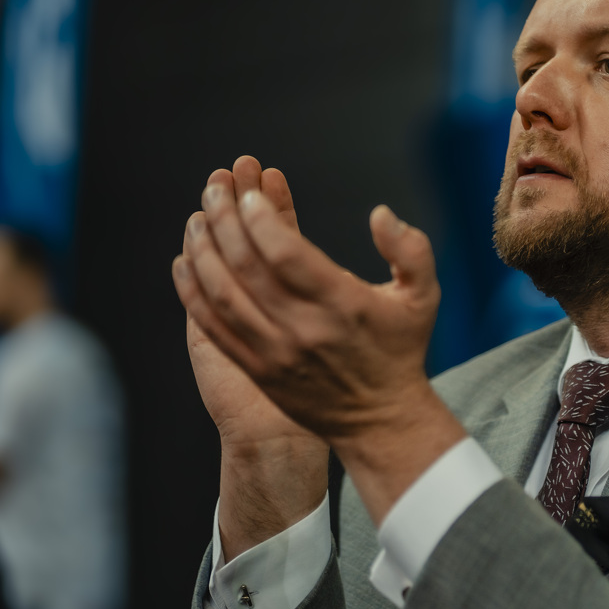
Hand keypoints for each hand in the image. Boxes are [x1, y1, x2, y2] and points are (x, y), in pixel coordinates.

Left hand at [172, 156, 465, 524]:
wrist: (381, 419)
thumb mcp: (423, 296)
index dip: (262, 218)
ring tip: (197, 217)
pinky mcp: (256, 369)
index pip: (287, 254)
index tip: (250, 193)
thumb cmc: (401, 349)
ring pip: (222, 294)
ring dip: (203, 251)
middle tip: (214, 189)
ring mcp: (275, 352)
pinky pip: (213, 326)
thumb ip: (410, 249)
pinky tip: (184, 261)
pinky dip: (192, 291)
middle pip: (247, 267)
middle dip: (224, 220)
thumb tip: (379, 214)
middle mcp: (304, 329)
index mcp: (343, 304)